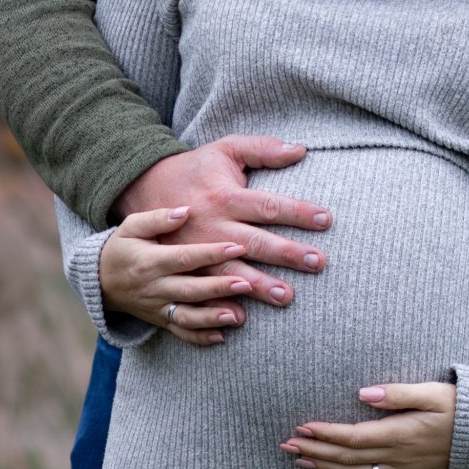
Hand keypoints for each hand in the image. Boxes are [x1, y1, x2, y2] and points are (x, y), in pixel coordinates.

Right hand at [99, 206, 254, 344]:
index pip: (185, 258)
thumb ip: (158, 218)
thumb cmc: (122, 248)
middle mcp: (154, 288)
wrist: (99, 281)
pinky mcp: (160, 321)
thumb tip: (186, 211)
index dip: (211, 253)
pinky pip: (180, 333)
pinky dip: (200, 338)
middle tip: (247, 284)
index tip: (238, 247)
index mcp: (150, 262)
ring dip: (213, 318)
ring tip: (238, 316)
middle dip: (219, 288)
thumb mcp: (131, 227)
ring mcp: (158, 307)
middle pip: (190, 289)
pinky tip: (221, 337)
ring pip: (187, 317)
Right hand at [112, 135, 331, 307]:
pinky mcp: (184, 267)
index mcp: (225, 197)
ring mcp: (196, 251)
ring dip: (258, 286)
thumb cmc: (194, 169)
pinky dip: (217, 308)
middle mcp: (212, 226)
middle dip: (287, 253)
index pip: (267, 205)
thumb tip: (301, 150)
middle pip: (255, 242)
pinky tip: (238, 319)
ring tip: (286, 296)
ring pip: (231, 273)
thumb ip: (262, 149)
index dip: (297, 212)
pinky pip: (201, 290)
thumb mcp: (224, 149)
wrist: (142, 188)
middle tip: (318, 263)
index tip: (326, 219)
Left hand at [279, 382, 456, 468]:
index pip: (353, 437)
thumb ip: (397, 393)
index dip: (326, 433)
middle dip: (315, 451)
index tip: (302, 426)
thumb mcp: (431, 392)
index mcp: (400, 433)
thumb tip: (364, 393)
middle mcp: (397, 456)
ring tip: (300, 459)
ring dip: (324, 467)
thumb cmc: (458, 406)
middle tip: (287, 444)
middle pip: (347, 458)